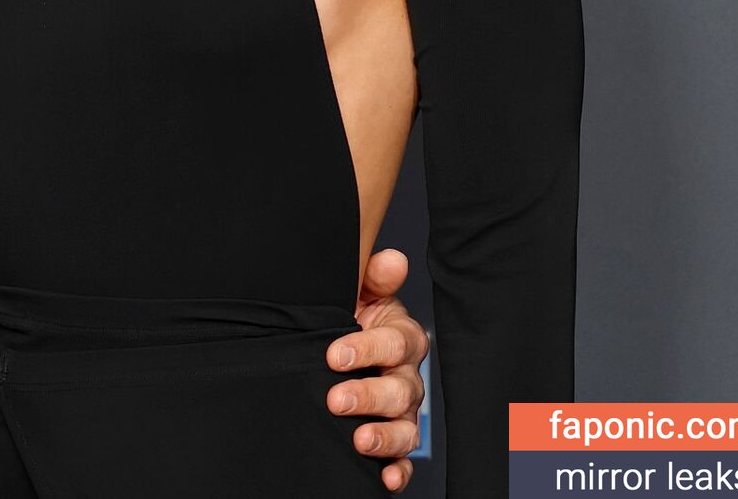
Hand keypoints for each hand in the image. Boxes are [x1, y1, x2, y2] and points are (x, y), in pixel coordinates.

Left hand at [326, 248, 428, 492]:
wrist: (331, 350)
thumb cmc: (345, 316)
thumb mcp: (355, 292)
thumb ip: (373, 278)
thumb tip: (393, 259)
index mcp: (400, 337)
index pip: (395, 343)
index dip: (367, 348)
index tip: (333, 354)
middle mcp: (406, 377)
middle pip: (399, 390)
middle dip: (367, 396)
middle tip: (334, 399)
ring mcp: (401, 412)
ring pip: (406, 428)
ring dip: (385, 436)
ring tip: (359, 439)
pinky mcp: (393, 441)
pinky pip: (403, 459)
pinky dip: (397, 470)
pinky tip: (386, 478)